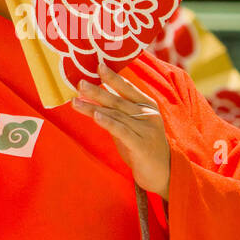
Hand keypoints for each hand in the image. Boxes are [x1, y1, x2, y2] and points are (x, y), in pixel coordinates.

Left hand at [72, 66, 171, 199]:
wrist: (164, 174)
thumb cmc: (143, 148)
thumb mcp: (130, 127)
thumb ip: (117, 114)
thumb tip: (94, 99)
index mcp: (147, 106)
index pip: (128, 88)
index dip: (113, 77)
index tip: (98, 65)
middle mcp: (148, 115)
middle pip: (118, 100)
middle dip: (97, 90)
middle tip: (79, 82)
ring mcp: (146, 129)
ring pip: (115, 115)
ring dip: (93, 107)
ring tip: (75, 100)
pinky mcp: (141, 144)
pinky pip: (121, 130)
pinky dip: (108, 122)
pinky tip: (95, 115)